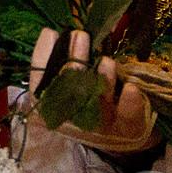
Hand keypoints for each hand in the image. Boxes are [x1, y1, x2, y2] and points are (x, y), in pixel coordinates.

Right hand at [28, 28, 153, 151]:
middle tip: (80, 35)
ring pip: (98, 104)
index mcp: (56, 109)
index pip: (41, 86)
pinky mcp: (126, 130)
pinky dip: (129, 104)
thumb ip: (59, 61)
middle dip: (75, 63)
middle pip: (71, 92)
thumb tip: (49, 33)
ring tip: (106, 61)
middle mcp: (75, 121)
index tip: (50, 33)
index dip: (42, 60)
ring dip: (102, 81)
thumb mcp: (72, 82)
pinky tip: (130, 88)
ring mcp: (100, 127)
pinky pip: (126, 118)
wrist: (123, 139)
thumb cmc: (89, 103)